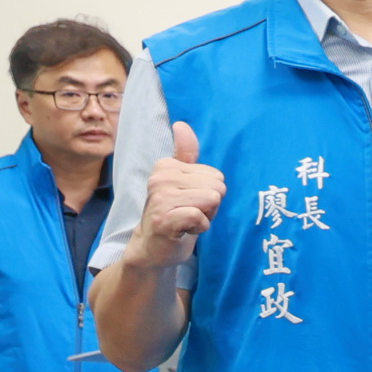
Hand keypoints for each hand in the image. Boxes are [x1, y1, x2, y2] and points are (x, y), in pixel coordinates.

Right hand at [128, 121, 221, 267]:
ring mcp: (160, 198)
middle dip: (211, 205)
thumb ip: (185, 154)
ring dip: (206, 216)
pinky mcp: (165, 219)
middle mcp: (161, 178)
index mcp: (167, 166)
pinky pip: (201, 217)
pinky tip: (184, 230)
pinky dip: (199, 228)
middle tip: (190, 212)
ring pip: (212, 200)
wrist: (153, 247)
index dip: (210, 193)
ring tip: (186, 220)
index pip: (216, 176)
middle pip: (218, 187)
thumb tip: (182, 124)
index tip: (190, 201)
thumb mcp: (182, 181)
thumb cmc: (174, 213)